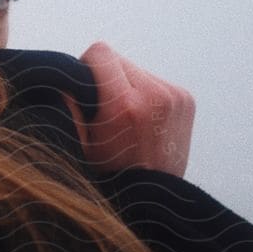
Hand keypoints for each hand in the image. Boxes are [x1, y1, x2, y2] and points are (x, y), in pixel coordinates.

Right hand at [64, 41, 194, 176]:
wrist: (152, 198)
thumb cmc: (110, 174)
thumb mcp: (77, 143)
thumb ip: (68, 103)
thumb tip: (66, 76)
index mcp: (124, 105)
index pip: (100, 52)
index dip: (86, 68)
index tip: (85, 91)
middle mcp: (154, 95)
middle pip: (118, 59)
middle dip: (107, 79)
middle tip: (105, 112)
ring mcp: (174, 96)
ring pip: (136, 70)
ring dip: (127, 86)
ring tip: (126, 120)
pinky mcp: (186, 99)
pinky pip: (155, 81)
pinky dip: (145, 94)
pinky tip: (143, 121)